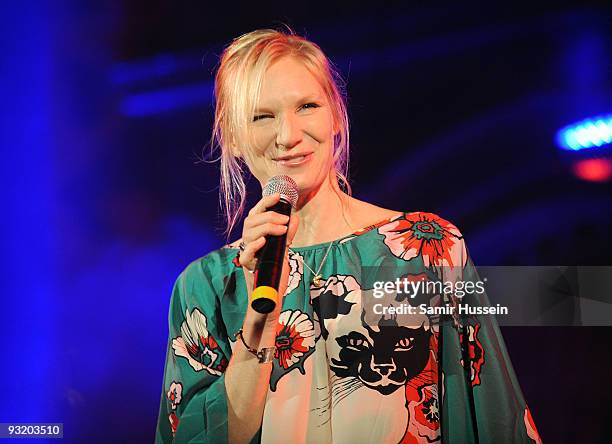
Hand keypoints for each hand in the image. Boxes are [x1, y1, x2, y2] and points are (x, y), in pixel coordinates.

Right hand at [239, 193, 298, 322]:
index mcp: (256, 236)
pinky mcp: (248, 269)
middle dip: (268, 216)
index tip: (278, 196)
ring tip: (282, 229)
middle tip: (285, 221)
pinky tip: (264, 241)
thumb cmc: (275, 275)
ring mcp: (247, 255)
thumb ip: (287, 235)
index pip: (256, 214)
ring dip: (265, 227)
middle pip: (250, 221)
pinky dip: (254, 246)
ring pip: (248, 234)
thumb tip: (294, 218)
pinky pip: (245, 255)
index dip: (265, 203)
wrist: (271, 300)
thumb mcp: (284, 251)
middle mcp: (249, 244)